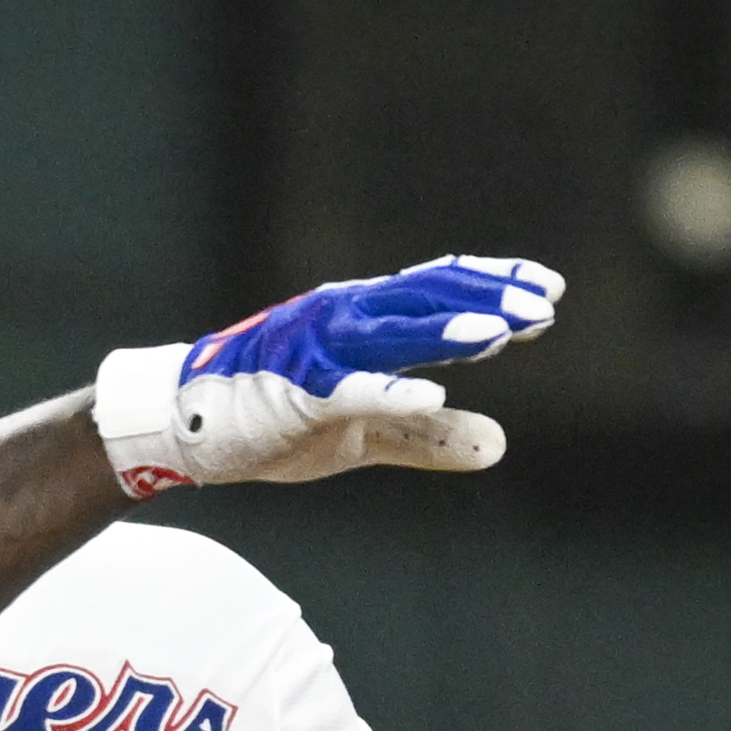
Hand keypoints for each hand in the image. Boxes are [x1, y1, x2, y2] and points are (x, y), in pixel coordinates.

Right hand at [89, 256, 559, 492]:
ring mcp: (317, 349)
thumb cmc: (271, 419)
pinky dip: (391, 388)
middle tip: (543, 305)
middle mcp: (341, 318)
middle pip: (425, 297)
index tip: (546, 293)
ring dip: (446, 327)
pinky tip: (434, 391)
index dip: (490, 286)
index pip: (436, 289)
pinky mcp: (295, 390)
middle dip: (485, 297)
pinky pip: (350, 387)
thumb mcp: (364, 432)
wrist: (185, 429)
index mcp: (359, 319)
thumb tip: (499, 444)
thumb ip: (429, 435)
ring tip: (499, 330)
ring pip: (392, 331)